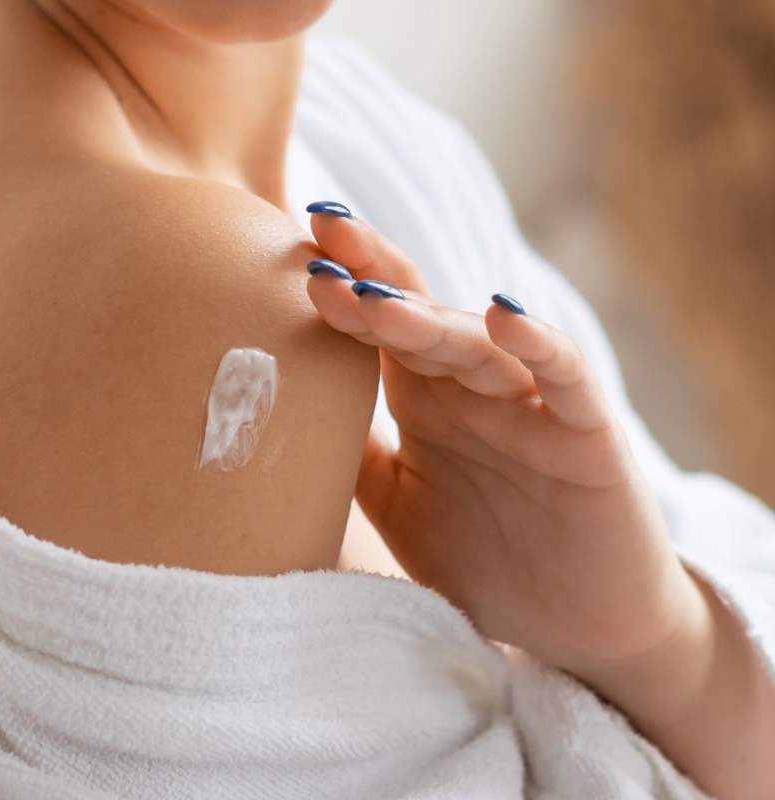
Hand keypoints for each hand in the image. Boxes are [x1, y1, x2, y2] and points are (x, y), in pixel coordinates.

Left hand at [303, 201, 702, 681]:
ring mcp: (528, 405)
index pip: (376, 325)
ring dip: (427, 317)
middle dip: (372, 270)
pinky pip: (566, 379)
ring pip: (476, 343)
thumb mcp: (395, 504)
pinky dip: (540, 345)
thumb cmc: (485, 556)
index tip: (288, 253)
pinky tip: (504, 317)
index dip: (338, 287)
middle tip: (323, 229)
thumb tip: (270, 416)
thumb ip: (350, 454)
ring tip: (374, 296)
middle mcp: (471, 387)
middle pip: (419, 312)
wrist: (577, 629)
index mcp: (424, 396)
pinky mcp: (587, 436)